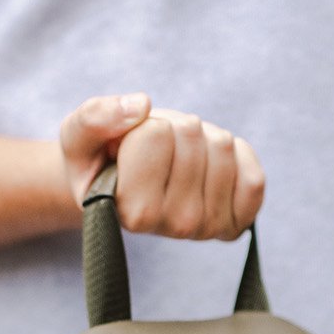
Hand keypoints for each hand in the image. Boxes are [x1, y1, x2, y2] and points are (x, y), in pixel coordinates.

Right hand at [60, 94, 264, 240]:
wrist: (121, 194)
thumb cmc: (98, 162)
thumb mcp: (79, 135)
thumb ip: (96, 117)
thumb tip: (141, 105)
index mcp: (131, 210)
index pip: (155, 133)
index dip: (140, 128)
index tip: (125, 150)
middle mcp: (173, 226)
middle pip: (191, 134)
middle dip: (171, 129)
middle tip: (154, 153)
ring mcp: (208, 228)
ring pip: (222, 146)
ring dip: (200, 139)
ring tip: (175, 160)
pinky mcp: (236, 223)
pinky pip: (253, 176)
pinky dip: (236, 158)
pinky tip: (207, 168)